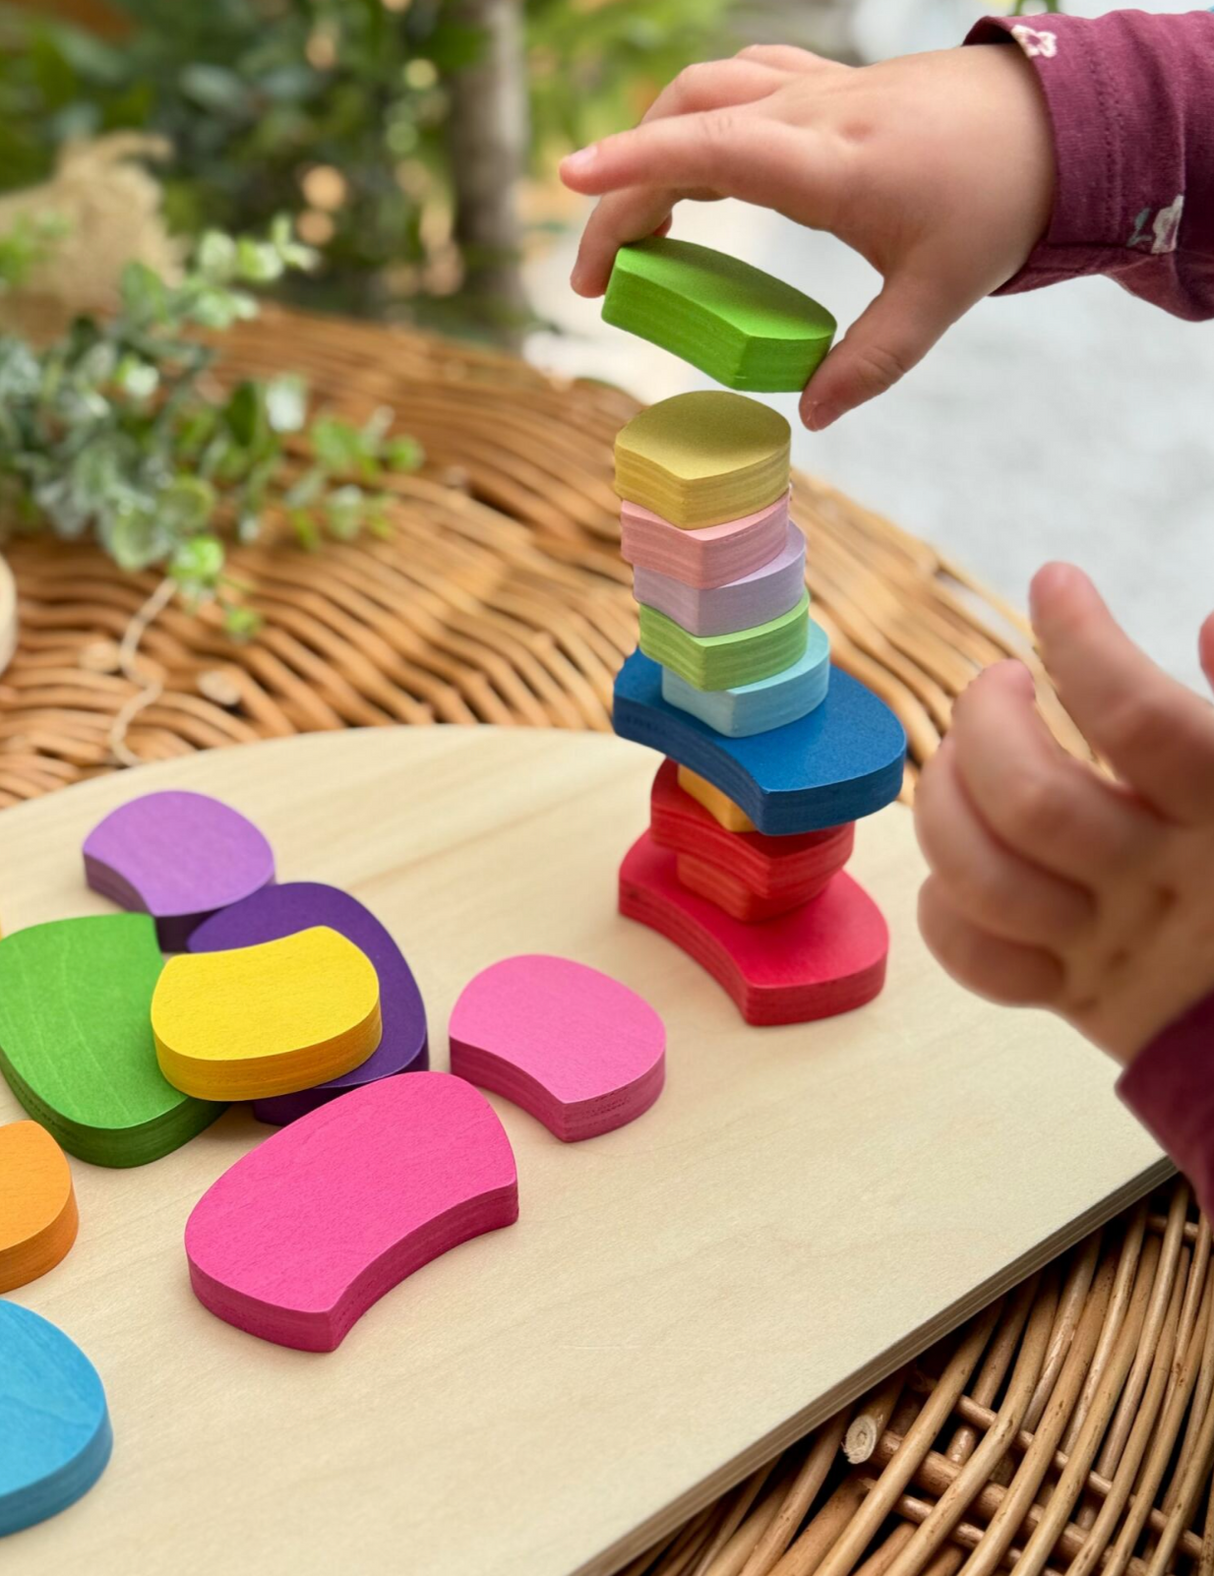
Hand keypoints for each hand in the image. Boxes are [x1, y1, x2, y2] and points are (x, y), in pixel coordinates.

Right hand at [559, 42, 1054, 430]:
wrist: (1056, 125)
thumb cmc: (997, 204)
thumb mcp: (939, 297)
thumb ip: (871, 362)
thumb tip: (811, 417)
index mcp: (831, 162)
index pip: (711, 147)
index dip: (635, 164)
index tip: (571, 183)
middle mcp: (812, 111)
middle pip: (686, 126)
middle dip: (621, 192)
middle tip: (598, 282)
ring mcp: (816, 88)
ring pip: (704, 93)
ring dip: (650, 149)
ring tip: (635, 232)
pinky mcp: (824, 85)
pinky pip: (737, 85)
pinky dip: (692, 123)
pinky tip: (688, 168)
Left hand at [915, 565, 1213, 1065]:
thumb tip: (1210, 625)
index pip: (1136, 718)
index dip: (1081, 639)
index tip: (1055, 584)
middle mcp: (1162, 882)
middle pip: (1032, 800)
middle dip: (985, 722)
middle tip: (1002, 681)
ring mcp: (1110, 947)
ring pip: (984, 878)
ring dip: (943, 803)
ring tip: (959, 759)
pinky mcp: (1077, 997)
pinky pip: (978, 958)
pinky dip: (946, 906)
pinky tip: (959, 863)